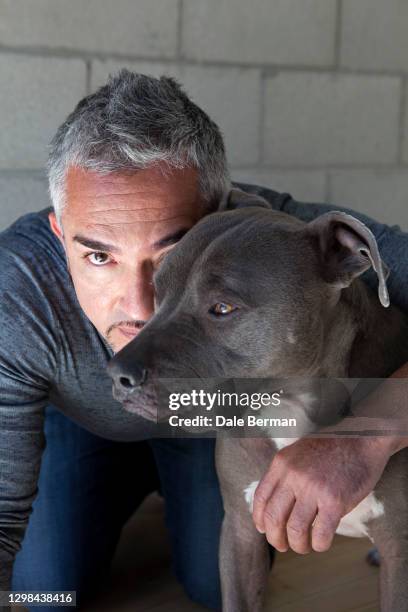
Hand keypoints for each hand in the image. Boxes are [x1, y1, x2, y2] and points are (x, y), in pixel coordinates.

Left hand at [252, 436, 393, 553]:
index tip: (265, 530)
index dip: (260, 520)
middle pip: (273, 517)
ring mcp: (314, 488)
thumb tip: (271, 506)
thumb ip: (283, 475)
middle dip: (275, 538)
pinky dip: (319, 545)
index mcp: (281, 464)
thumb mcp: (297, 454)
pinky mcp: (335, 501)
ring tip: (304, 546)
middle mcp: (293, 476)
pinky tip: (322, 543)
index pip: (260, 498)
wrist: (361, 439)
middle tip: (284, 545)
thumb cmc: (330, 449)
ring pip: (295, 530)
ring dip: (298, 545)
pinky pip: (320, 534)